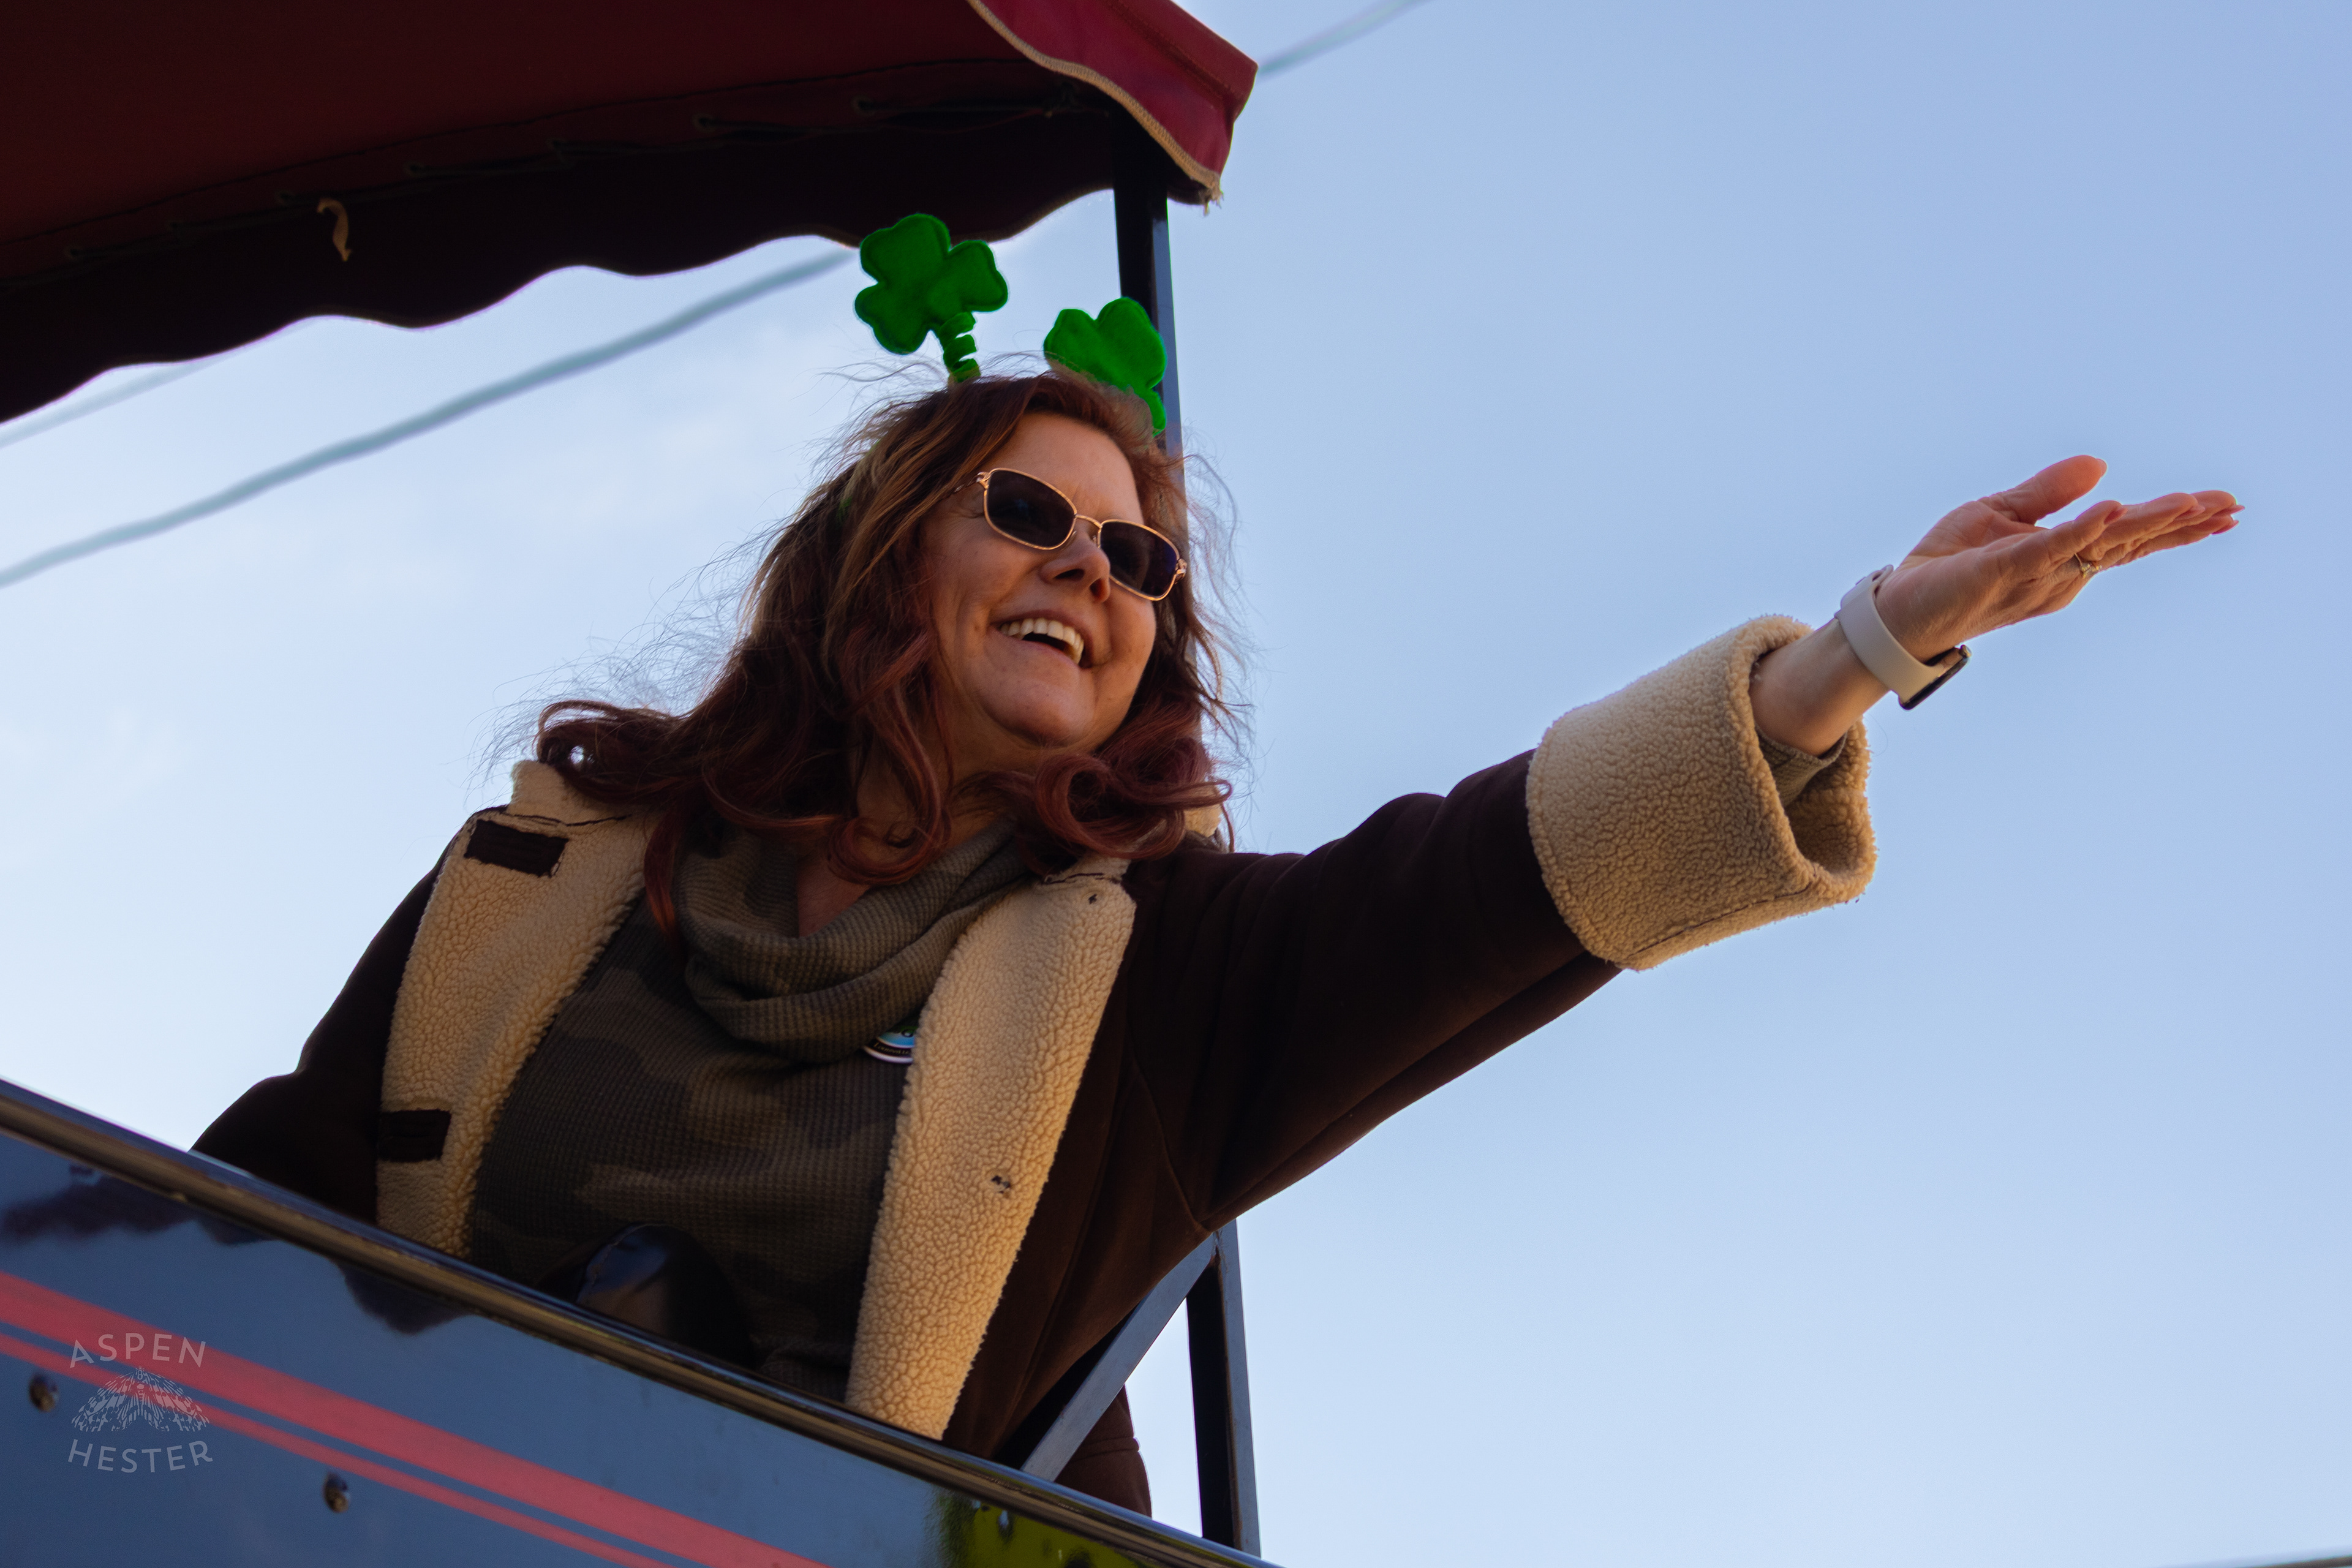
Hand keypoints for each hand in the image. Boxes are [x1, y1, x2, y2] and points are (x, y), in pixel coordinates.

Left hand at [1872, 455, 2237, 658]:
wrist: (1898, 605)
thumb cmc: (1949, 564)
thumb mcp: (2001, 514)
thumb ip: (2049, 493)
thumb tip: (2100, 465)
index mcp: (2064, 557)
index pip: (2129, 538)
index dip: (2177, 524)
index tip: (2225, 508)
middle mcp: (2060, 573)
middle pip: (2129, 544)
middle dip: (2181, 525)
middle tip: (2233, 508)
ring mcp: (2034, 574)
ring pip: (2099, 545)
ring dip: (2144, 524)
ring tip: (2189, 503)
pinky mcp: (2001, 570)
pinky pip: (2046, 549)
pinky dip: (2079, 529)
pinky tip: (2111, 509)